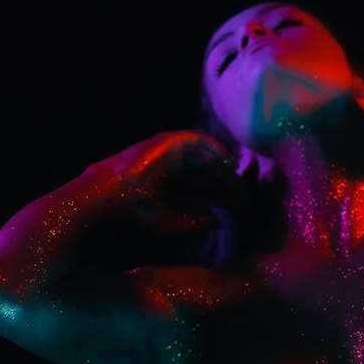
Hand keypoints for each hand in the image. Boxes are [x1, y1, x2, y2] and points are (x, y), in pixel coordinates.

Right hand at [89, 130, 243, 233]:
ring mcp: (174, 151)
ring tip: (240, 176)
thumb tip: (218, 222)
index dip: (226, 193)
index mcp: (177, 181)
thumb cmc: (138, 209)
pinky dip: (214, 148)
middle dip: (230, 180)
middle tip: (247, 192)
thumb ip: (193, 223)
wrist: (116, 193)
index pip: (208, 185)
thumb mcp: (171, 222)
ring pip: (208, 154)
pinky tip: (227, 161)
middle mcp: (178, 164)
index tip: (241, 203)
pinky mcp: (171, 140)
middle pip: (212, 170)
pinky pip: (199, 140)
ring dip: (225, 163)